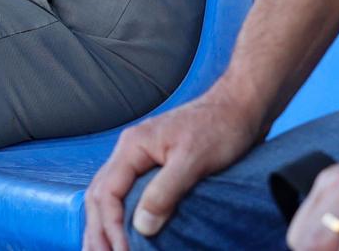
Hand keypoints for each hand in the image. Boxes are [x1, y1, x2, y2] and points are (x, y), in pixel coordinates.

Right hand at [82, 90, 265, 250]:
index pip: (107, 193)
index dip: (110, 227)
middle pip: (100, 195)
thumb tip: (142, 226)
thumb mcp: (193, 160)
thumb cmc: (221, 126)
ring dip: (103, 225)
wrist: (241, 107)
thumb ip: (165, 191)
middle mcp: (131, 152)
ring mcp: (142, 159)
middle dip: (97, 230)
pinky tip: (123, 232)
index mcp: (133, 146)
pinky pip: (127, 194)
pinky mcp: (157, 167)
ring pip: (109, 195)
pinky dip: (119, 216)